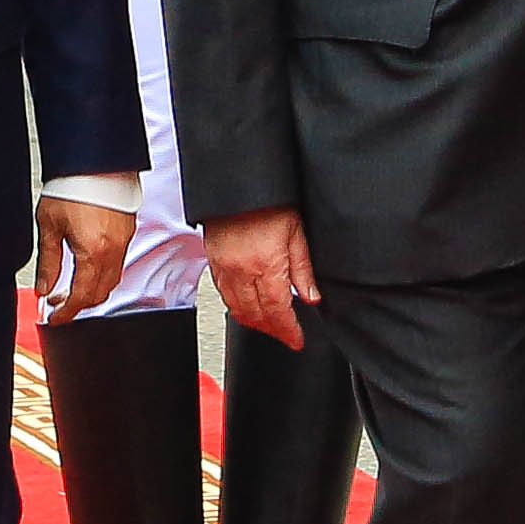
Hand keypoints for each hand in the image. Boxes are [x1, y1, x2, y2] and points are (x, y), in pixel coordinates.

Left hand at [33, 195, 132, 322]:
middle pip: (99, 294)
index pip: (81, 297)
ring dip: (92, 290)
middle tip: (59, 303)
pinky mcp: (128, 232)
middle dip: (79, 304)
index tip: (55, 318)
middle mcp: (113, 251)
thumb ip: (48, 262)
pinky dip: (103, 274)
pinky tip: (88, 267)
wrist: (95, 162)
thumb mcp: (49, 226)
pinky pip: (118, 264)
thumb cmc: (73, 187)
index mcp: (93, 252)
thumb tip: (44, 287)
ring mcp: (124, 242)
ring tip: (71, 286)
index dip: (66, 313)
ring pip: (112, 281)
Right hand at [204, 206, 320, 350]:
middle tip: (286, 335)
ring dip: (254, 322)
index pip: (278, 310)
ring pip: (236, 309)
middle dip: (272, 331)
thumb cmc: (268, 200)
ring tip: (270, 325)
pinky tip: (247, 306)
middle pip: (256, 315)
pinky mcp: (213, 262)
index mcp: (265, 263)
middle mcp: (241, 270)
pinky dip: (237, 307)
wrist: (237, 184)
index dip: (288, 330)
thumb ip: (303, 268)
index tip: (296, 340)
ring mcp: (224, 268)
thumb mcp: (296, 230)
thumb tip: (311, 296)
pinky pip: (223, 295)